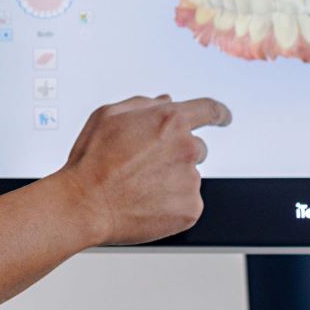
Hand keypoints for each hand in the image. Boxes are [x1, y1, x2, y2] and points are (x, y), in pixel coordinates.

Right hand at [58, 94, 231, 246]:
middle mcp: (187, 147)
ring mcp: (191, 180)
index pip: (209, 110)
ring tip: (138, 186)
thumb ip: (143, 104)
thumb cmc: (92, 160)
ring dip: (171, 179)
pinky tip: (146, 202)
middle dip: (177, 153)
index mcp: (170, 120)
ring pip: (188, 175)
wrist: (85, 204)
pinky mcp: (191, 208)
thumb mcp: (108, 115)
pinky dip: (171, 203)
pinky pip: (187, 201)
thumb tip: (165, 101)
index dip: (219, 113)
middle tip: (145, 166)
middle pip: (196, 147)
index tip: (224, 117)